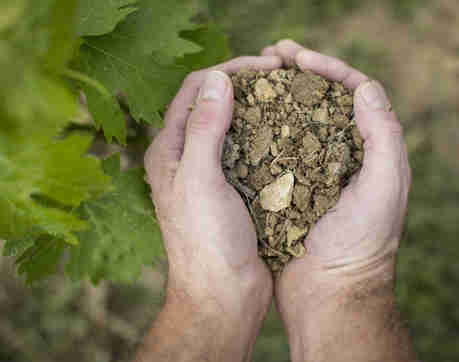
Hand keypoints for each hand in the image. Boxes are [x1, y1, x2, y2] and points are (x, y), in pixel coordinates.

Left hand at [142, 56, 281, 360]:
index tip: (264, 66)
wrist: (224, 295)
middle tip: (281, 76)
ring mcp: (211, 173)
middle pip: (213, 105)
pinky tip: (289, 131)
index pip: (195, 91)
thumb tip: (218, 79)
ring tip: (288, 97)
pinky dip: (266, 135)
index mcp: (169, 151)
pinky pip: (249, 151)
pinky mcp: (234, 188)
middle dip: (245, 85)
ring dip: (258, 109)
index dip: (228, 71)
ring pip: (234, 126)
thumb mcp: (200, 181)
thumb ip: (204, 129)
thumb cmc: (206, 242)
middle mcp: (187, 158)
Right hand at [262, 40, 412, 359]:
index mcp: (365, 149)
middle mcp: (336, 154)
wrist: (329, 292)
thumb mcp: (383, 189)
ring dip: (275, 95)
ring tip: (255, 75)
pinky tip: (242, 115)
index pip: (352, 93)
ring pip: (291, 120)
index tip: (299, 57)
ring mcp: (307, 169)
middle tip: (272, 54)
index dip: (328, 69)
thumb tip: (364, 88)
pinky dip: (259, 129)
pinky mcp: (283, 186)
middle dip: (297, 74)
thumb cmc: (362, 243)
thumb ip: (382, 137)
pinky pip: (271, 150)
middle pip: (318, 101)